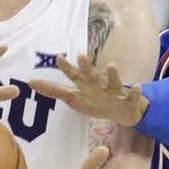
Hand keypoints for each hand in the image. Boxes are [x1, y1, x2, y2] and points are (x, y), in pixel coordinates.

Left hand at [30, 54, 146, 125]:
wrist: (122, 111)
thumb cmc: (95, 101)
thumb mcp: (73, 97)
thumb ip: (53, 90)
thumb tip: (30, 82)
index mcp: (86, 84)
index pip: (74, 75)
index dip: (67, 68)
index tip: (58, 58)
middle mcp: (99, 84)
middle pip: (92, 75)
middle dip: (86, 67)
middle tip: (80, 56)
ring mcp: (114, 91)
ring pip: (113, 82)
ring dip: (112, 75)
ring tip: (111, 66)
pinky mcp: (127, 100)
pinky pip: (132, 96)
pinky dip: (135, 92)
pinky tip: (138, 86)